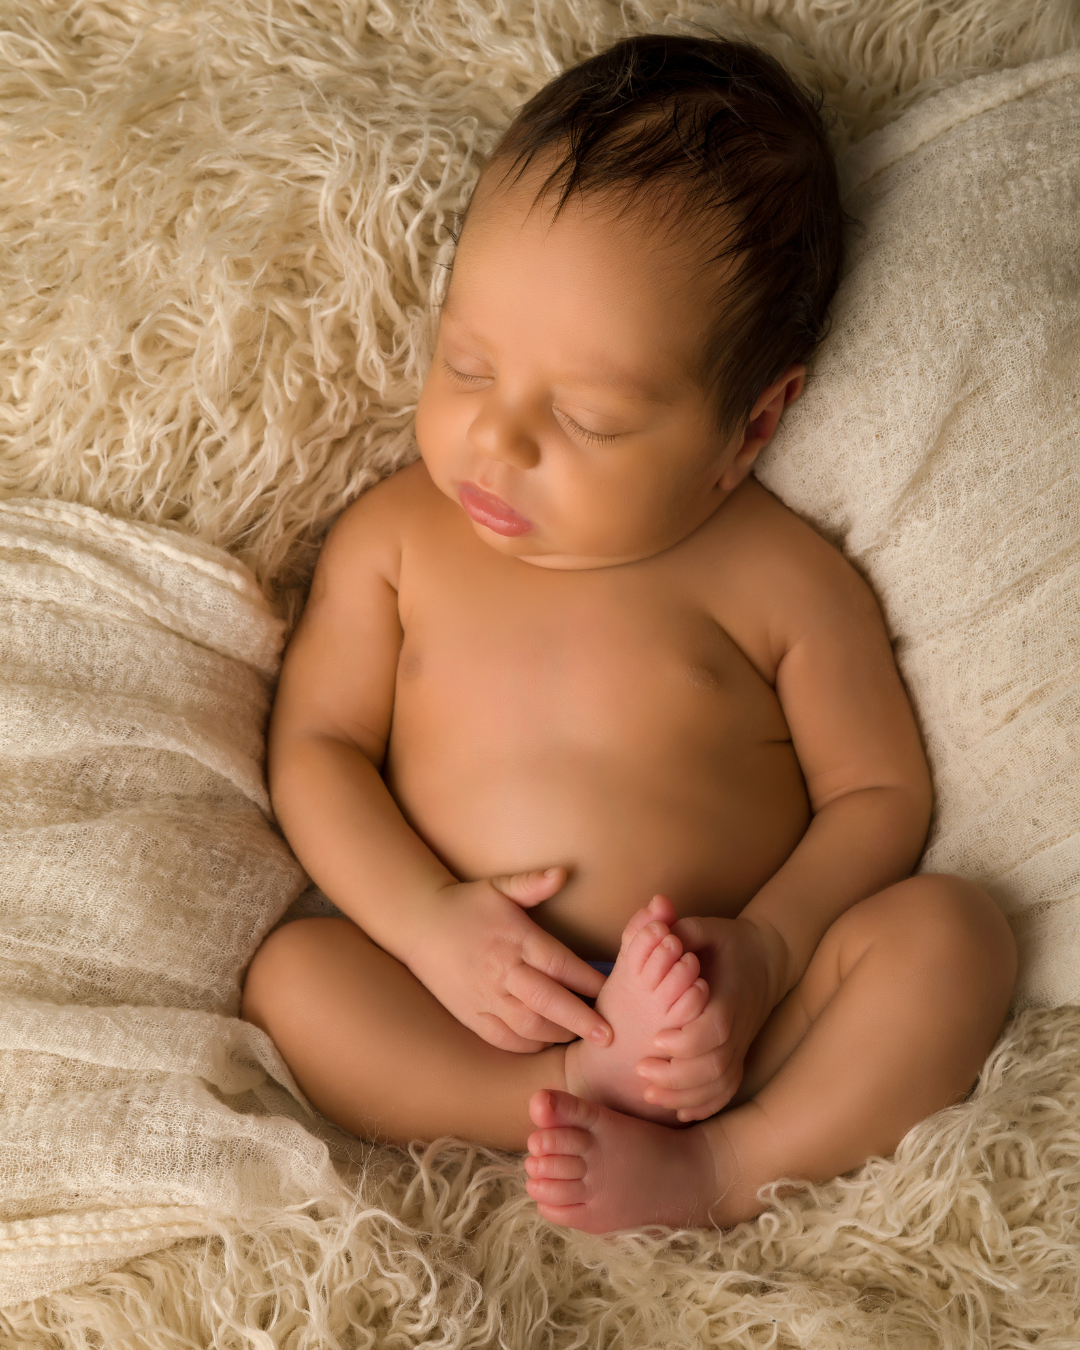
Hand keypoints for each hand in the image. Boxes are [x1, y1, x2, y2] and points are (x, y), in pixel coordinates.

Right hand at [403, 868, 612, 1053]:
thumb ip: (532, 883)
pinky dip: (527, 1045)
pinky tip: (545, 1042)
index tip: (612, 992)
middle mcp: (502, 971)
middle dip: (581, 1020)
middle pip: (549, 1001)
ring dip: (557, 1034)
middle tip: (609, 1035)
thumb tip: (563, 872)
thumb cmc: (465, 903)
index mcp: (516, 939)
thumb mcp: (499, 886)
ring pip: (528, 1026)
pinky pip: (503, 1039)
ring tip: (580, 1037)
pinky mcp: (470, 1014)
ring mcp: (485, 996)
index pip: (561, 965)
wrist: (417, 923)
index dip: (589, 981)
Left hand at [633, 914, 783, 1121]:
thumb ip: (683, 928)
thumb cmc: (729, 942)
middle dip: (677, 1073)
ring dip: (685, 1093)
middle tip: (641, 1070)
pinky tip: (678, 1111)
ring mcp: (741, 1045)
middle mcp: (738, 1026)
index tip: (656, 1040)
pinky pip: (726, 1090)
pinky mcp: (738, 1056)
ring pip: (719, 1083)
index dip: (687, 1040)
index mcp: (729, 996)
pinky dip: (705, 1105)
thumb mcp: (708, 928)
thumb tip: (660, 914)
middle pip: (714, 1063)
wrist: (767, 959)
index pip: (714, 1028)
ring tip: (650, 1092)